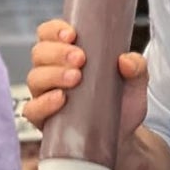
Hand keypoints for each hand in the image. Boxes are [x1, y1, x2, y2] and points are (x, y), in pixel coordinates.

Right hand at [22, 19, 148, 146]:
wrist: (122, 139)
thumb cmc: (122, 104)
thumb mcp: (136, 83)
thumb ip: (137, 68)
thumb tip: (126, 60)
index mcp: (67, 56)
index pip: (49, 34)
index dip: (54, 30)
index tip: (72, 34)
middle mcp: (51, 72)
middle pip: (39, 52)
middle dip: (58, 52)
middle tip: (81, 59)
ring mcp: (45, 96)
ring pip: (35, 78)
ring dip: (53, 74)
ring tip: (76, 78)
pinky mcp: (44, 120)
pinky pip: (32, 109)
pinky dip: (43, 103)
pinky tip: (60, 99)